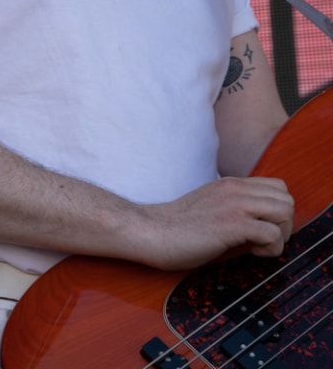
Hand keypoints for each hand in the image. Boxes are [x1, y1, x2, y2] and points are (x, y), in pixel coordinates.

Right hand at [131, 175, 293, 270]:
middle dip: (283, 224)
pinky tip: (249, 252)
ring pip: (285, 212)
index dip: (276, 211)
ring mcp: (234, 205)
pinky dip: (270, 248)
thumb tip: (261, 226)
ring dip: (279, 234)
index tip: (261, 228)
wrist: (149, 232)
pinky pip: (273, 234)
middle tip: (263, 239)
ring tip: (257, 245)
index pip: (277, 187)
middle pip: (287, 199)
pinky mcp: (233, 224)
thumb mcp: (210, 207)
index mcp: (229, 184)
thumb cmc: (176, 228)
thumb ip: (234, 207)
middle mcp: (235, 189)